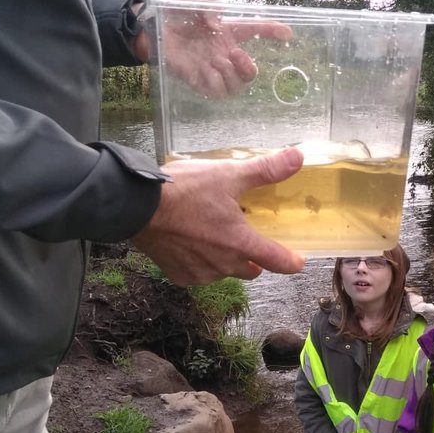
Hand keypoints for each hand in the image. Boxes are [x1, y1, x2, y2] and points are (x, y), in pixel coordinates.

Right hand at [131, 148, 304, 284]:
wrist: (135, 207)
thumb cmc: (182, 191)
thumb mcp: (228, 174)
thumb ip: (265, 170)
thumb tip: (297, 158)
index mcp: (240, 243)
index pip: (277, 261)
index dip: (291, 262)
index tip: (297, 260)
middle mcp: (223, 265)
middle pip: (251, 269)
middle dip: (253, 257)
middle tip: (246, 235)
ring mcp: (200, 273)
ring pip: (224, 271)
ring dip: (225, 258)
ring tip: (214, 234)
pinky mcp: (179, 275)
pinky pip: (199, 274)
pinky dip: (200, 262)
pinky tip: (192, 242)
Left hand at [132, 0, 293, 97]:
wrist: (146, 27)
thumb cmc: (169, 12)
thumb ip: (208, 4)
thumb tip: (219, 24)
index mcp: (226, 31)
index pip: (256, 31)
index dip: (273, 31)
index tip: (288, 32)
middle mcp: (223, 53)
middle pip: (250, 72)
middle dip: (249, 68)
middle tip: (235, 55)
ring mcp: (211, 68)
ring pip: (236, 86)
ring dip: (231, 76)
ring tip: (218, 61)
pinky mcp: (196, 79)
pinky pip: (215, 92)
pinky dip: (214, 83)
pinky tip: (205, 71)